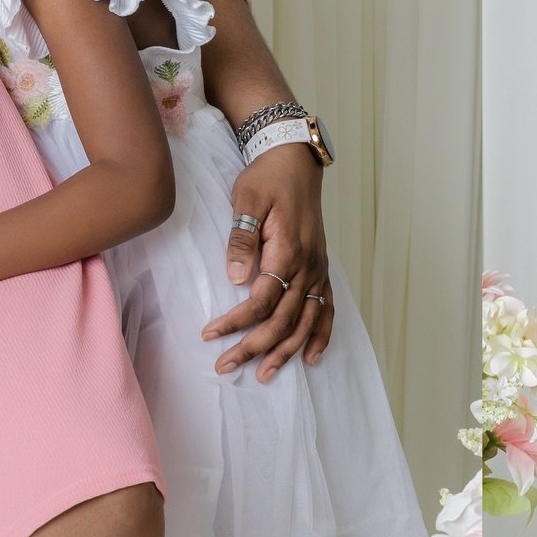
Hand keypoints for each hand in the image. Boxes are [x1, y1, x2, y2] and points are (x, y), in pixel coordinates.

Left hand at [202, 143, 333, 381]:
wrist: (295, 160)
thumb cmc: (267, 178)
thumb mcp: (246, 199)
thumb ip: (241, 238)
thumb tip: (235, 277)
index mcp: (287, 251)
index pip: (261, 300)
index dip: (236, 322)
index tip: (210, 334)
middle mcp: (307, 267)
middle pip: (282, 320)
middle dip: (254, 347)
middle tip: (225, 366)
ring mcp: (318, 271)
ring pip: (305, 322)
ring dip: (285, 352)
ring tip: (264, 375)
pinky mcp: (321, 269)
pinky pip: (327, 310)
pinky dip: (321, 336)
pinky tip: (312, 357)